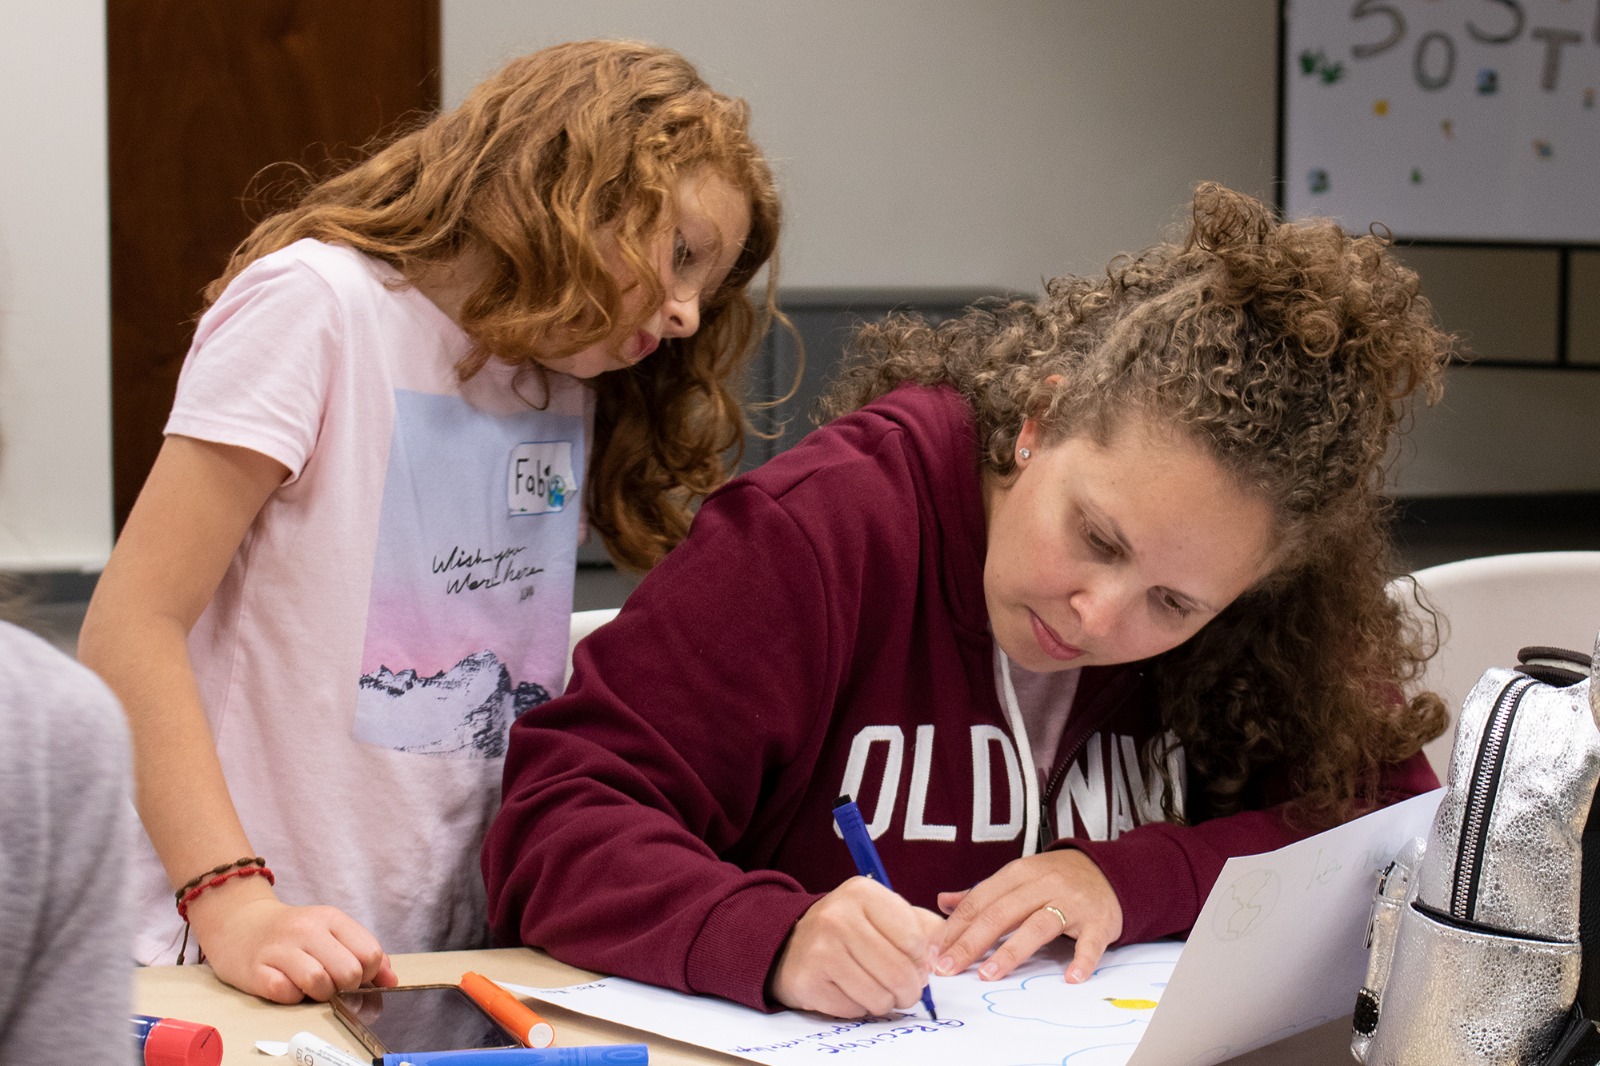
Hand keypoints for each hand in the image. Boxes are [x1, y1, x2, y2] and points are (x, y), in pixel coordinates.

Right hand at [186, 878, 397, 1002]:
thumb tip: (391, 979)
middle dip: (346, 987)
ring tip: (311, 987)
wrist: (238, 923)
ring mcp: (280, 949)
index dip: (368, 974)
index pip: (369, 953)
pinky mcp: (256, 970)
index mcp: (331, 918)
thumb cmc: (292, 933)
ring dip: (320, 994)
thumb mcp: (331, 931)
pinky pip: (286, 993)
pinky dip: (292, 997)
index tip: (355, 975)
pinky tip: (288, 986)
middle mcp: (306, 930)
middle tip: (333, 984)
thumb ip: (363, 952)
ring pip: (319, 983)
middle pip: (348, 972)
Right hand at [770, 876, 944, 1017]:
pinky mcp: (808, 981)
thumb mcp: (883, 913)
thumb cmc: (848, 930)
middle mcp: (838, 916)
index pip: (915, 940)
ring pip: (879, 997)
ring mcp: (820, 949)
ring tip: (876, 988)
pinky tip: (850, 990)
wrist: (791, 944)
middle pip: (899, 972)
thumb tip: (945, 953)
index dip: (921, 960)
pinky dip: (859, 1007)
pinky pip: (854, 1010)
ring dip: (885, 1001)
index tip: (914, 963)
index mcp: (863, 892)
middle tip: (904, 989)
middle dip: (909, 990)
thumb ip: (922, 926)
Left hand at [934, 849, 1121, 983]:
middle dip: (970, 943)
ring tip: (988, 975)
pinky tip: (1070, 978)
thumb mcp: (1018, 878)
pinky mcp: (1099, 921)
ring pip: (1037, 926)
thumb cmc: (1055, 880)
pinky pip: (1090, 942)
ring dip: (1011, 951)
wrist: (1108, 871)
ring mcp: (1071, 903)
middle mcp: (1042, 885)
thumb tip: (943, 903)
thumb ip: (981, 893)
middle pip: (1000, 914)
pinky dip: (1082, 960)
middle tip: (948, 969)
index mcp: (1018, 874)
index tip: (933, 953)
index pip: (979, 902)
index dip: (954, 928)